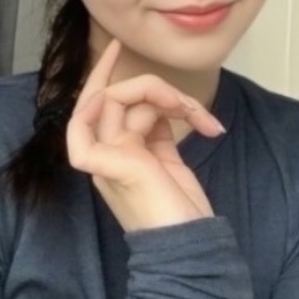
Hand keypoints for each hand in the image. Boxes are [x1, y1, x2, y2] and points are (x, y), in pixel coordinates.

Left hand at [66, 39, 224, 231]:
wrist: (190, 246)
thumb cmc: (157, 215)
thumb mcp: (125, 179)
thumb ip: (104, 149)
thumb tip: (93, 119)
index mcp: (100, 155)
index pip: (90, 108)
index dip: (98, 78)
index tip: (115, 52)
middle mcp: (116, 150)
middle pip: (126, 102)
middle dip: (152, 91)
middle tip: (180, 99)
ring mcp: (140, 152)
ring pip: (152, 110)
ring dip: (179, 108)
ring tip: (204, 121)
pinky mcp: (163, 157)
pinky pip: (167, 124)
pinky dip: (187, 120)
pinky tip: (207, 126)